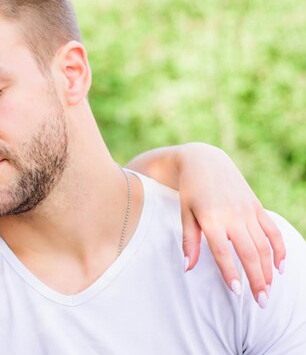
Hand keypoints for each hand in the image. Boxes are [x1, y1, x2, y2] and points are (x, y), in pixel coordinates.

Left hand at [177, 143, 285, 306]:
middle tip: (262, 302)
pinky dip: (279, 249)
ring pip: (264, 245)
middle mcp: (232, 215)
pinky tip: (280, 267)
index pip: (223, 252)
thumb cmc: (190, 191)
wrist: (204, 161)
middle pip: (249, 253)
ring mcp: (247, 211)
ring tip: (269, 290)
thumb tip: (187, 268)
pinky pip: (272, 231)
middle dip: (257, 279)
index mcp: (211, 218)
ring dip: (268, 270)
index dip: (231, 273)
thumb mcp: (184, 213)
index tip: (238, 293)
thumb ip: (189, 241)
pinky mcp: (257, 206)